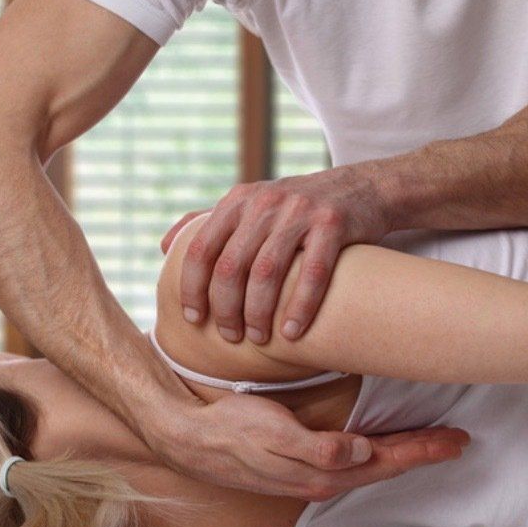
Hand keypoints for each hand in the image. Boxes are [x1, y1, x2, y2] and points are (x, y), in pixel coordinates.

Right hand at [148, 393, 469, 500]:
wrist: (194, 439)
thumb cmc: (233, 430)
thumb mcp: (273, 433)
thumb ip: (317, 447)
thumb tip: (359, 451)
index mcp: (324, 472)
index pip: (386, 459)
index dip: (422, 448)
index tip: (454, 439)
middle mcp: (325, 478)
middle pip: (386, 465)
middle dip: (423, 452)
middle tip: (457, 439)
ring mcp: (314, 474)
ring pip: (372, 466)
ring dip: (404, 453)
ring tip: (431, 442)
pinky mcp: (304, 464)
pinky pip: (353, 463)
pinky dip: (377, 454)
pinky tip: (380, 447)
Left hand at [160, 164, 390, 343]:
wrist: (363, 188)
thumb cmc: (298, 207)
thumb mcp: (251, 202)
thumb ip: (208, 222)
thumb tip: (164, 247)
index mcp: (238, 200)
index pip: (201, 247)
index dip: (192, 287)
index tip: (193, 319)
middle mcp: (264, 202)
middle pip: (231, 265)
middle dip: (226, 308)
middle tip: (230, 336)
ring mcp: (299, 211)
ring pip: (267, 271)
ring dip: (258, 312)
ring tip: (259, 338)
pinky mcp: (333, 223)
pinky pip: (313, 273)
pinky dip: (300, 306)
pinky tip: (293, 331)